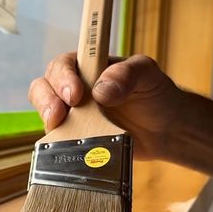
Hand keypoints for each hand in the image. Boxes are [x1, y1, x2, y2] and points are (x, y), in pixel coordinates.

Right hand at [28, 53, 183, 159]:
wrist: (167, 131)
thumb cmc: (156, 95)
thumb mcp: (147, 75)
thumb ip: (126, 74)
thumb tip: (99, 90)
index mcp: (89, 67)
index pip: (63, 64)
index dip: (62, 77)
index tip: (75, 94)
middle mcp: (75, 87)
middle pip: (45, 86)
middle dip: (47, 99)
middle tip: (59, 114)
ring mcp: (73, 114)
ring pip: (45, 111)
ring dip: (46, 118)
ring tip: (57, 128)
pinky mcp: (74, 138)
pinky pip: (56, 138)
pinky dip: (55, 142)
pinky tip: (66, 147)